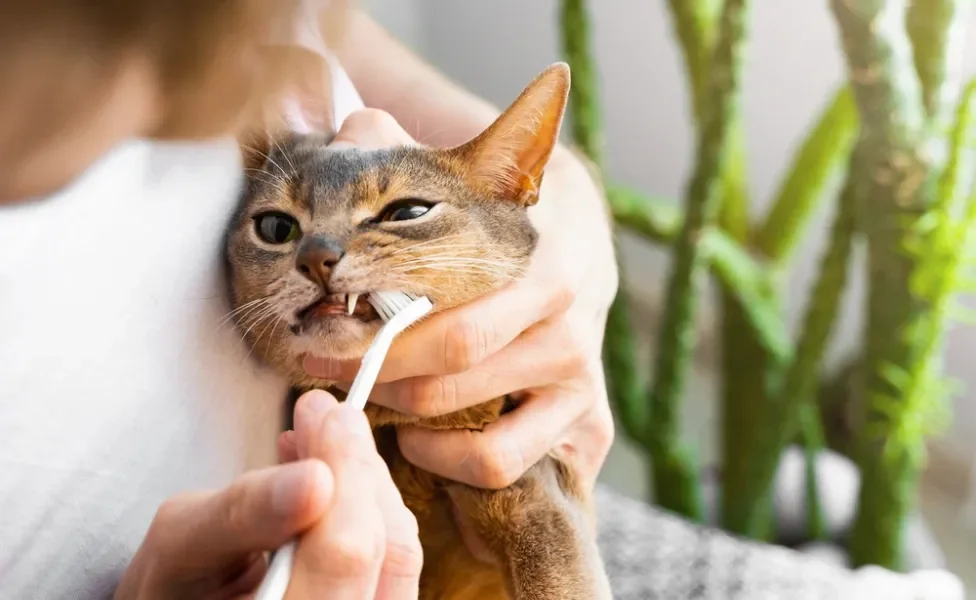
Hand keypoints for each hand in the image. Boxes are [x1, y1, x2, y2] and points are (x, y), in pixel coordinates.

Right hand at [114, 389, 421, 599]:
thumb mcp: (182, 546)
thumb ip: (245, 511)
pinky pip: (394, 562)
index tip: (324, 412)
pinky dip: (370, 510)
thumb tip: (316, 476)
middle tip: (328, 415)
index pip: (344, 553)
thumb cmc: (175, 588)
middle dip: (359, 469)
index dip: (346, 471)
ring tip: (324, 440)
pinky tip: (334, 477)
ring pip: (399, 553)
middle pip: (386, 549)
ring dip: (366, 485)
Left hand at [305, 109, 617, 490]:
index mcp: (547, 268)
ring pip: (481, 438)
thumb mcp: (465, 181)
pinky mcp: (587, 427)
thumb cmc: (502, 221)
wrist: (579, 244)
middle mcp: (571, 332)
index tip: (323, 325)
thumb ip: (406, 155)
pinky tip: (419, 437)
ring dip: (407, 422)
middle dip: (373, 373)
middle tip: (323, 362)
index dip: (378, 334)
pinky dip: (452, 463)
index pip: (454, 321)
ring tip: (371, 398)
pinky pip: (506, 468)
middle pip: (452, 375)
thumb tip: (355, 126)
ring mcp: (582, 386)